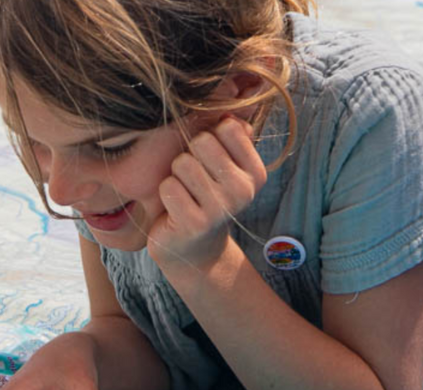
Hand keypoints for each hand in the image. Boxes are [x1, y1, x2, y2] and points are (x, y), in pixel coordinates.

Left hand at [148, 115, 266, 270]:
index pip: (227, 127)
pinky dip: (166, 194)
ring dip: (176, 176)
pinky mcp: (194, 223)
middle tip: (193, 181)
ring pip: (182, 163)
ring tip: (185, 194)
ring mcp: (221, 209)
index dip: (208, 138)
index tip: (208, 161)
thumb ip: (231, 136)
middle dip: (189, 156)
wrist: (194, 248)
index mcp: (255, 172)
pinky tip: (175, 209)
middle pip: (201, 141)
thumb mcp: (224, 166)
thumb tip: (230, 107)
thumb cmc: (205, 197)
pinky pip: (168, 187)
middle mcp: (243, 190)